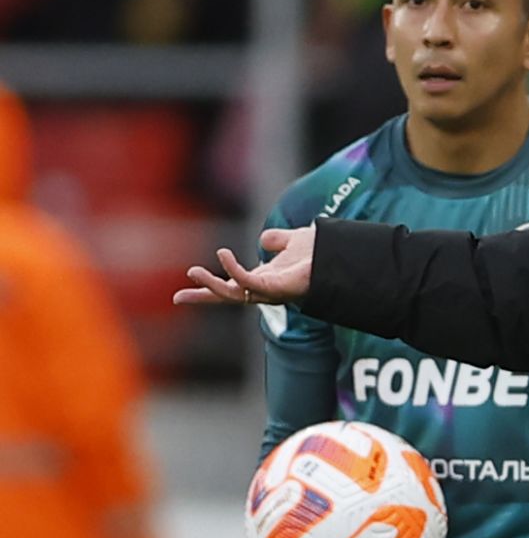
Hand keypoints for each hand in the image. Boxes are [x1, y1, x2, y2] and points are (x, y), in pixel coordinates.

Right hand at [173, 225, 315, 306]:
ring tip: (193, 272)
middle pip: (228, 296)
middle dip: (204, 296)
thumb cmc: (321, 251)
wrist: (341, 253)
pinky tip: (223, 255)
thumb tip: (263, 241)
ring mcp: (271, 291)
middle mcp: (265, 289)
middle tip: (179, 296)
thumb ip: (276, 241)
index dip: (209, 287)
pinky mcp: (277, 287)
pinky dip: (233, 269)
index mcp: (265, 280)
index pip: (231, 286)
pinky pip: (249, 281)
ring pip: (234, 293)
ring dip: (212, 284)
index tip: (181, 295)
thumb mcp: (291, 242)